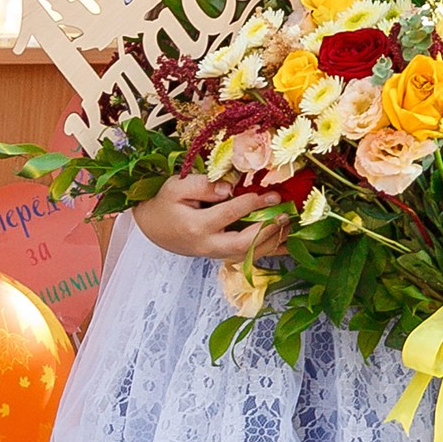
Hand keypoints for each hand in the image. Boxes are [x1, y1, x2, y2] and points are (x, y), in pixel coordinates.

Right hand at [134, 173, 290, 263]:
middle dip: (267, 229)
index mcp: (196, 226)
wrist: (152, 228)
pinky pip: (246, 257)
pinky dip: (267, 251)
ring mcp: (214, 254)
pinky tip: (285, 243)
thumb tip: (229, 188)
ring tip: (290, 227)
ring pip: (247, 255)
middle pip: (242, 244)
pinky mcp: (219, 255)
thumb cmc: (165, 203)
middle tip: (285, 215)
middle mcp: (207, 245)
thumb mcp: (176, 186)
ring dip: (271, 242)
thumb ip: (202, 185)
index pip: (229, 214)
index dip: (252, 203)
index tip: (271, 194)